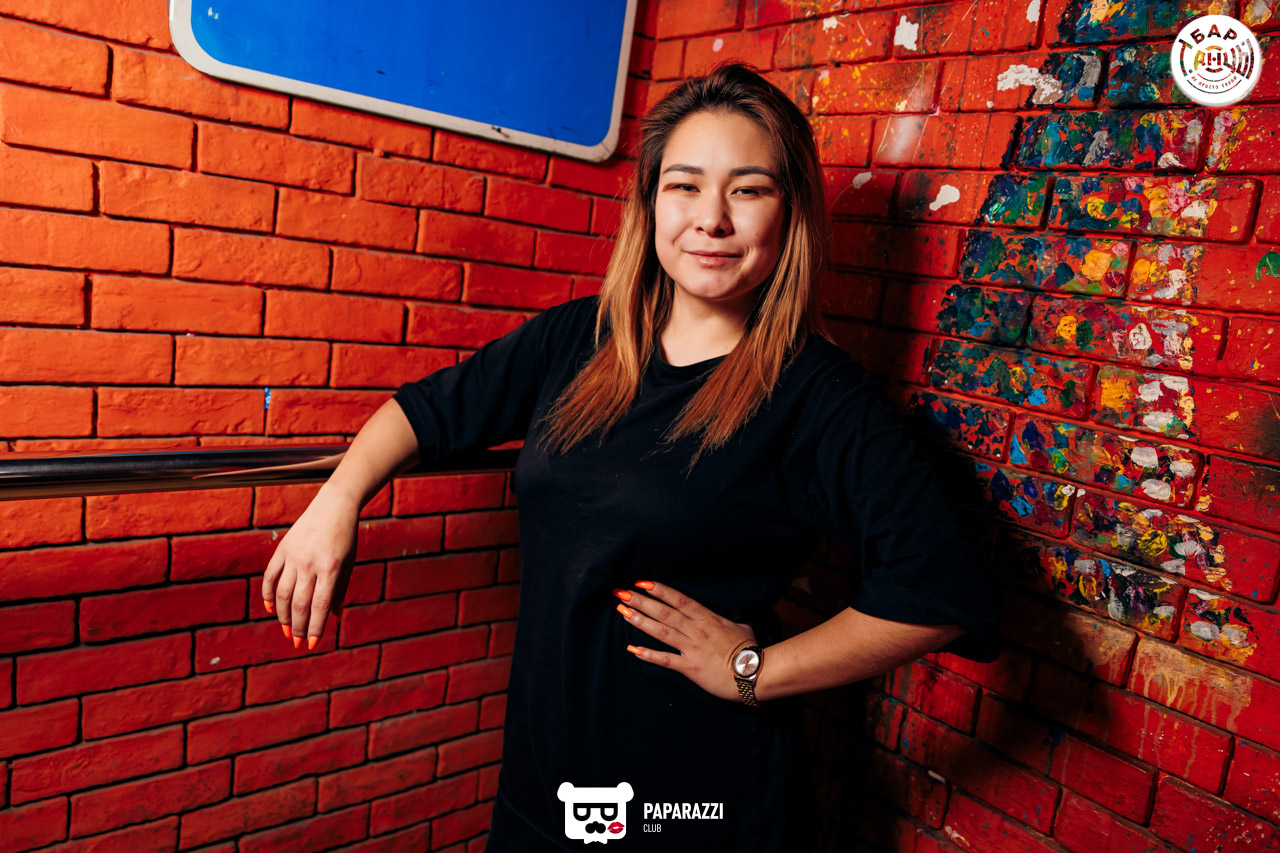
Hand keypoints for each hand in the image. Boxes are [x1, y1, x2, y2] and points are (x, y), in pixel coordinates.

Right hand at [261, 484, 358, 650]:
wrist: (334, 505)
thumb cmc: (346, 538)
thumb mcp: (348, 563)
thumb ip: (339, 590)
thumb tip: (333, 617)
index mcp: (330, 568)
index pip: (320, 606)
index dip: (315, 628)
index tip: (312, 644)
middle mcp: (309, 563)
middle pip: (299, 604)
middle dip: (298, 627)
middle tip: (297, 643)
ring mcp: (293, 556)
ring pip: (282, 594)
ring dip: (283, 616)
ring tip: (288, 631)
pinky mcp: (282, 549)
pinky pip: (270, 577)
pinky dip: (268, 595)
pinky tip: (272, 610)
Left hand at [614, 581, 757, 702]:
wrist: (756, 672)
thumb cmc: (751, 650)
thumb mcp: (742, 627)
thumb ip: (732, 621)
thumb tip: (735, 618)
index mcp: (708, 618)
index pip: (679, 599)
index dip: (660, 590)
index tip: (642, 582)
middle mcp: (697, 630)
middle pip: (665, 612)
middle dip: (641, 602)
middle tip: (621, 593)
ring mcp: (692, 648)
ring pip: (662, 631)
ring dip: (641, 621)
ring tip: (623, 612)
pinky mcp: (691, 667)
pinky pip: (666, 660)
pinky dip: (648, 655)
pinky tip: (632, 649)